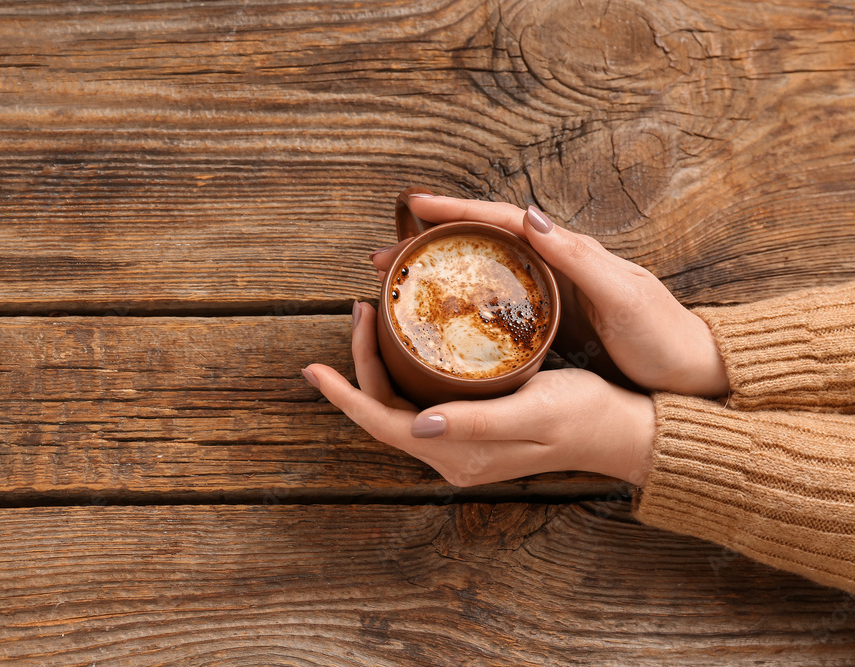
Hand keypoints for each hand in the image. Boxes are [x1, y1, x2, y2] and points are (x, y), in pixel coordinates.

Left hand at [302, 302, 655, 485]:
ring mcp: (460, 444)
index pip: (380, 423)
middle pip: (383, 411)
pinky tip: (408, 342)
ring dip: (379, 366)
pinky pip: (420, 401)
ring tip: (374, 316)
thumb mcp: (534, 411)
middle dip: (361, 364)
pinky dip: (404, 371)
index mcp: (457, 453)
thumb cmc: (585, 414)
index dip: (343, 395)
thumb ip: (474, 421)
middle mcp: (451, 454)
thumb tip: (416, 422)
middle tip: (360, 309)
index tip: (311, 367)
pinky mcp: (474, 429)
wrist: (623, 429)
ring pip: (399, 405)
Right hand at [370, 194, 729, 396]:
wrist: (691, 376)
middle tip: (388, 256)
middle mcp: (556, 265)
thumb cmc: (664, 338)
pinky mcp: (550, 322)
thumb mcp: (624, 296)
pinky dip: (463, 301)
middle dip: (432, 241)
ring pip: (483, 270)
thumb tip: (530, 216)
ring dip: (440, 271)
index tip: (415, 205)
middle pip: (483, 241)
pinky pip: (496, 302)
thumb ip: (580, 258)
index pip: (503, 219)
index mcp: (571, 252)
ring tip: (401, 282)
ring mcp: (551, 294)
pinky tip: (442, 317)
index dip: (457, 209)